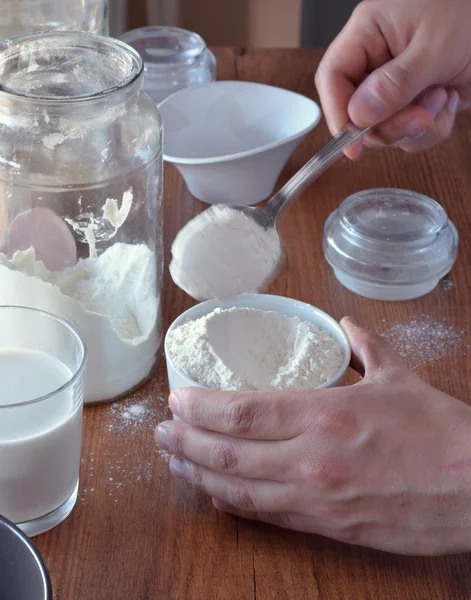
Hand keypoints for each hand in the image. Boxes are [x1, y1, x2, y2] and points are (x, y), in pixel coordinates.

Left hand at [156, 318, 470, 555]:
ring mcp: (316, 498)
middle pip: (228, 453)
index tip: (176, 400)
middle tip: (159, 432)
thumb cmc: (439, 432)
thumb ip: (364, 348)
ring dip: (198, 474)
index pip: (242, 411)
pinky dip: (234, 503)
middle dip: (184, 441)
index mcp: (325, 414)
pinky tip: (215, 492)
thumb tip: (346, 326)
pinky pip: (267, 515)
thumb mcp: (398, 378)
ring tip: (173, 460)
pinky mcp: (327, 525)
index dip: (200, 408)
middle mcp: (310, 459)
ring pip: (239, 490)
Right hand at [315, 0, 470, 157]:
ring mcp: (395, 86)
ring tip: (443, 96)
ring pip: (384, 130)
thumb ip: (395, 83)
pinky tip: (450, 100)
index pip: (333, 76)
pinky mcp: (415, 103)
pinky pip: (409, 134)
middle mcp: (376, 61)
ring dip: (416, 126)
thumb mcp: (435, 47)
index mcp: (369, 31)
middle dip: (389, 125)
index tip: (353, 145)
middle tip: (421, 118)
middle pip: (356, 113)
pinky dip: (433, 128)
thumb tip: (358, 115)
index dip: (337, 113)